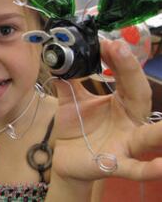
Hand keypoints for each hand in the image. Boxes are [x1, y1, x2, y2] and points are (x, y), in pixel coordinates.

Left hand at [51, 39, 161, 182]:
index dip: (118, 59)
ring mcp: (127, 143)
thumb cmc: (77, 128)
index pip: (124, 77)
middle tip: (119, 48)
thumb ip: (69, 81)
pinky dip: (150, 169)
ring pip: (148, 136)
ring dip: (160, 130)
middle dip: (131, 72)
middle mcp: (130, 120)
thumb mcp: (71, 102)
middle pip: (138, 95)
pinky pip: (135, 168)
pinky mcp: (117, 164)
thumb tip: (60, 57)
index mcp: (121, 102)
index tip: (106, 41)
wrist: (66, 158)